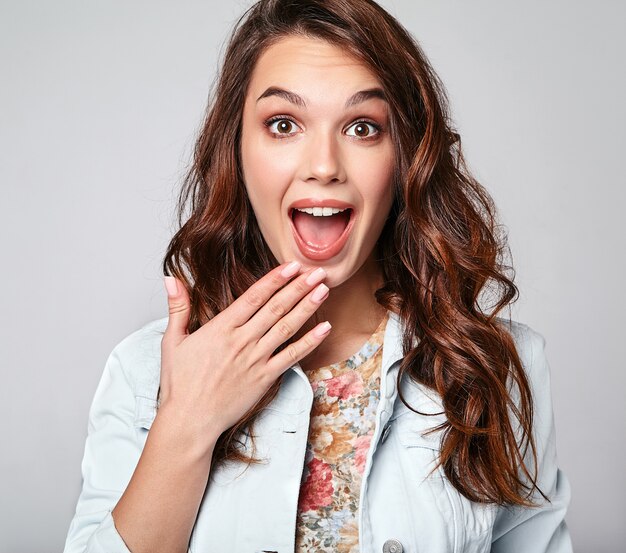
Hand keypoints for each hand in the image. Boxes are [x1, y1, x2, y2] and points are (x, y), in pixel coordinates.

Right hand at [158, 262, 330, 439]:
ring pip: (286, 327)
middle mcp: (242, 341)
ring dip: (307, 307)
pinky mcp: (265, 378)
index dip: (275, 279)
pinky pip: (292, 357)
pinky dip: (310, 342)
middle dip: (299, 287)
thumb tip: (171, 279)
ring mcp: (255, 359)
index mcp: (221, 328)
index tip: (292, 266)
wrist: (189, 420)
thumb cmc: (180, 383)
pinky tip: (324, 328)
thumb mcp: (173, 341)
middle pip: (276, 308)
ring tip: (324, 289)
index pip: (254, 297)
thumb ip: (177, 307)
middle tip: (318, 271)